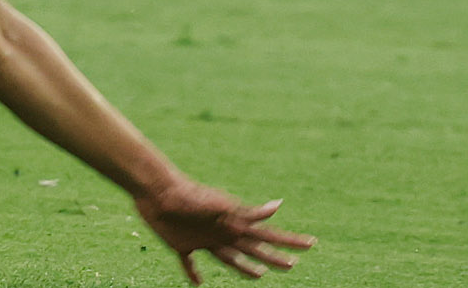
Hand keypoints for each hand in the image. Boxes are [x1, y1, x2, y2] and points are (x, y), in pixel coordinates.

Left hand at [131, 180, 312, 282]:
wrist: (155, 189)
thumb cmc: (188, 195)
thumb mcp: (221, 204)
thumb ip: (248, 212)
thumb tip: (278, 206)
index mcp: (234, 226)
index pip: (268, 236)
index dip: (290, 241)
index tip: (312, 243)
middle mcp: (222, 233)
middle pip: (253, 249)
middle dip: (274, 258)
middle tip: (292, 265)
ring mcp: (202, 239)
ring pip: (229, 258)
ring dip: (245, 267)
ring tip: (259, 275)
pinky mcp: (179, 243)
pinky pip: (188, 262)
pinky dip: (192, 272)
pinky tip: (197, 283)